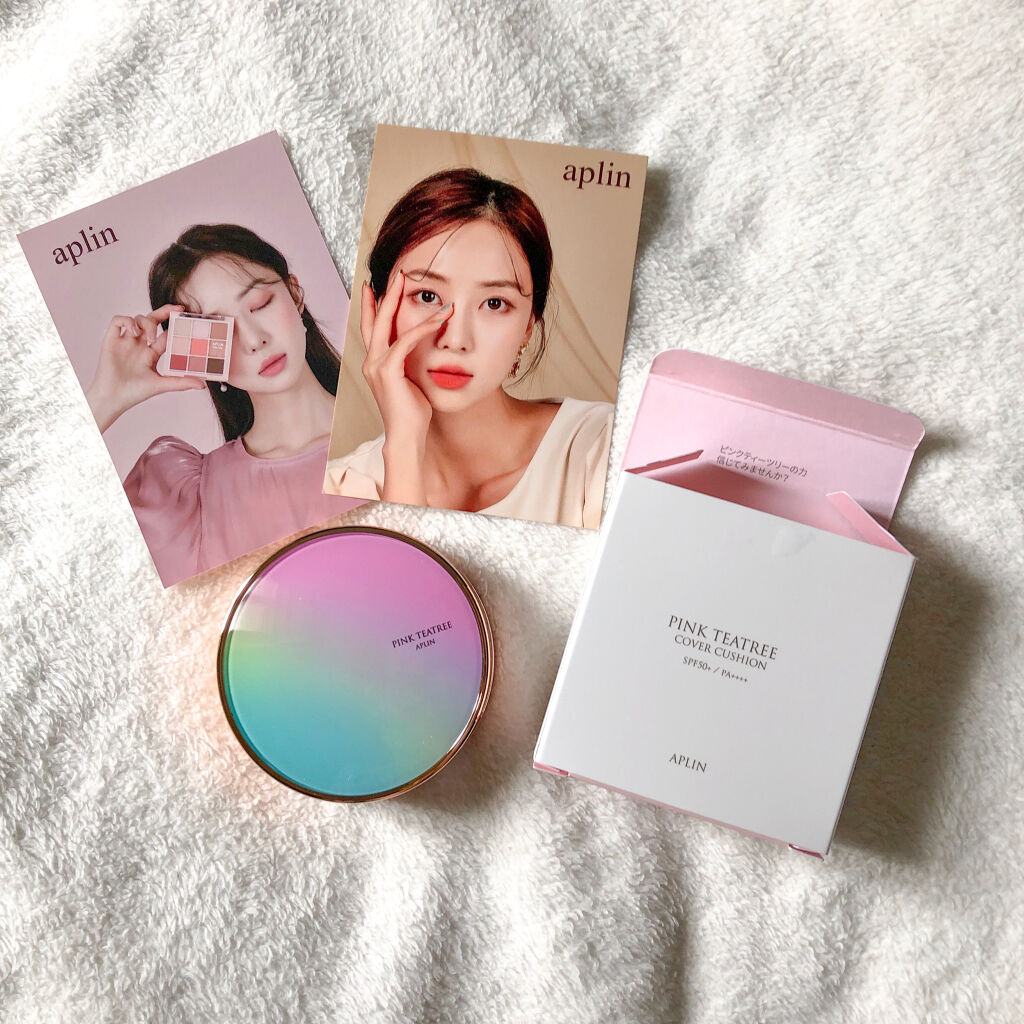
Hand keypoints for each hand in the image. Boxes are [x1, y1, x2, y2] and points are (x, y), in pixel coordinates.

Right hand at [85, 304, 206, 432]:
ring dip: (147, 323)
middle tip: (177, 309)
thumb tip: (203, 384)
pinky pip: (118, 321)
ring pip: (138, 319)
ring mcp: (126, 341)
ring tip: (150, 338)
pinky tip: (134, 332)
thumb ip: (181, 382)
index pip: (165, 334)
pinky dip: (127, 321)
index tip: (186, 320)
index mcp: (152, 353)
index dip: (175, 326)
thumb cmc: (134, 393)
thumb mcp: (161, 385)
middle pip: (153, 321)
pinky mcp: (111, 341)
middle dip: (164, 312)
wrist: (113, 398)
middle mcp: (140, 345)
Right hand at [360, 272, 452, 503]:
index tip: (378, 286)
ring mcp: (377, 367)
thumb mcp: (413, 382)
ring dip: (400, 302)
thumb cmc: (413, 414)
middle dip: (385, 295)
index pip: (372, 328)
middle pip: (374, 320)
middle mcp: (372, 362)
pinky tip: (438, 318)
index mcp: (377, 364)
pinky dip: (422, 328)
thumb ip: (413, 364)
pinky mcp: (388, 372)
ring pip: (386, 325)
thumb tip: (427, 350)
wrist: (407, 437)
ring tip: (411, 282)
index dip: (374, 306)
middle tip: (396, 274)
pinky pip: (405, 342)